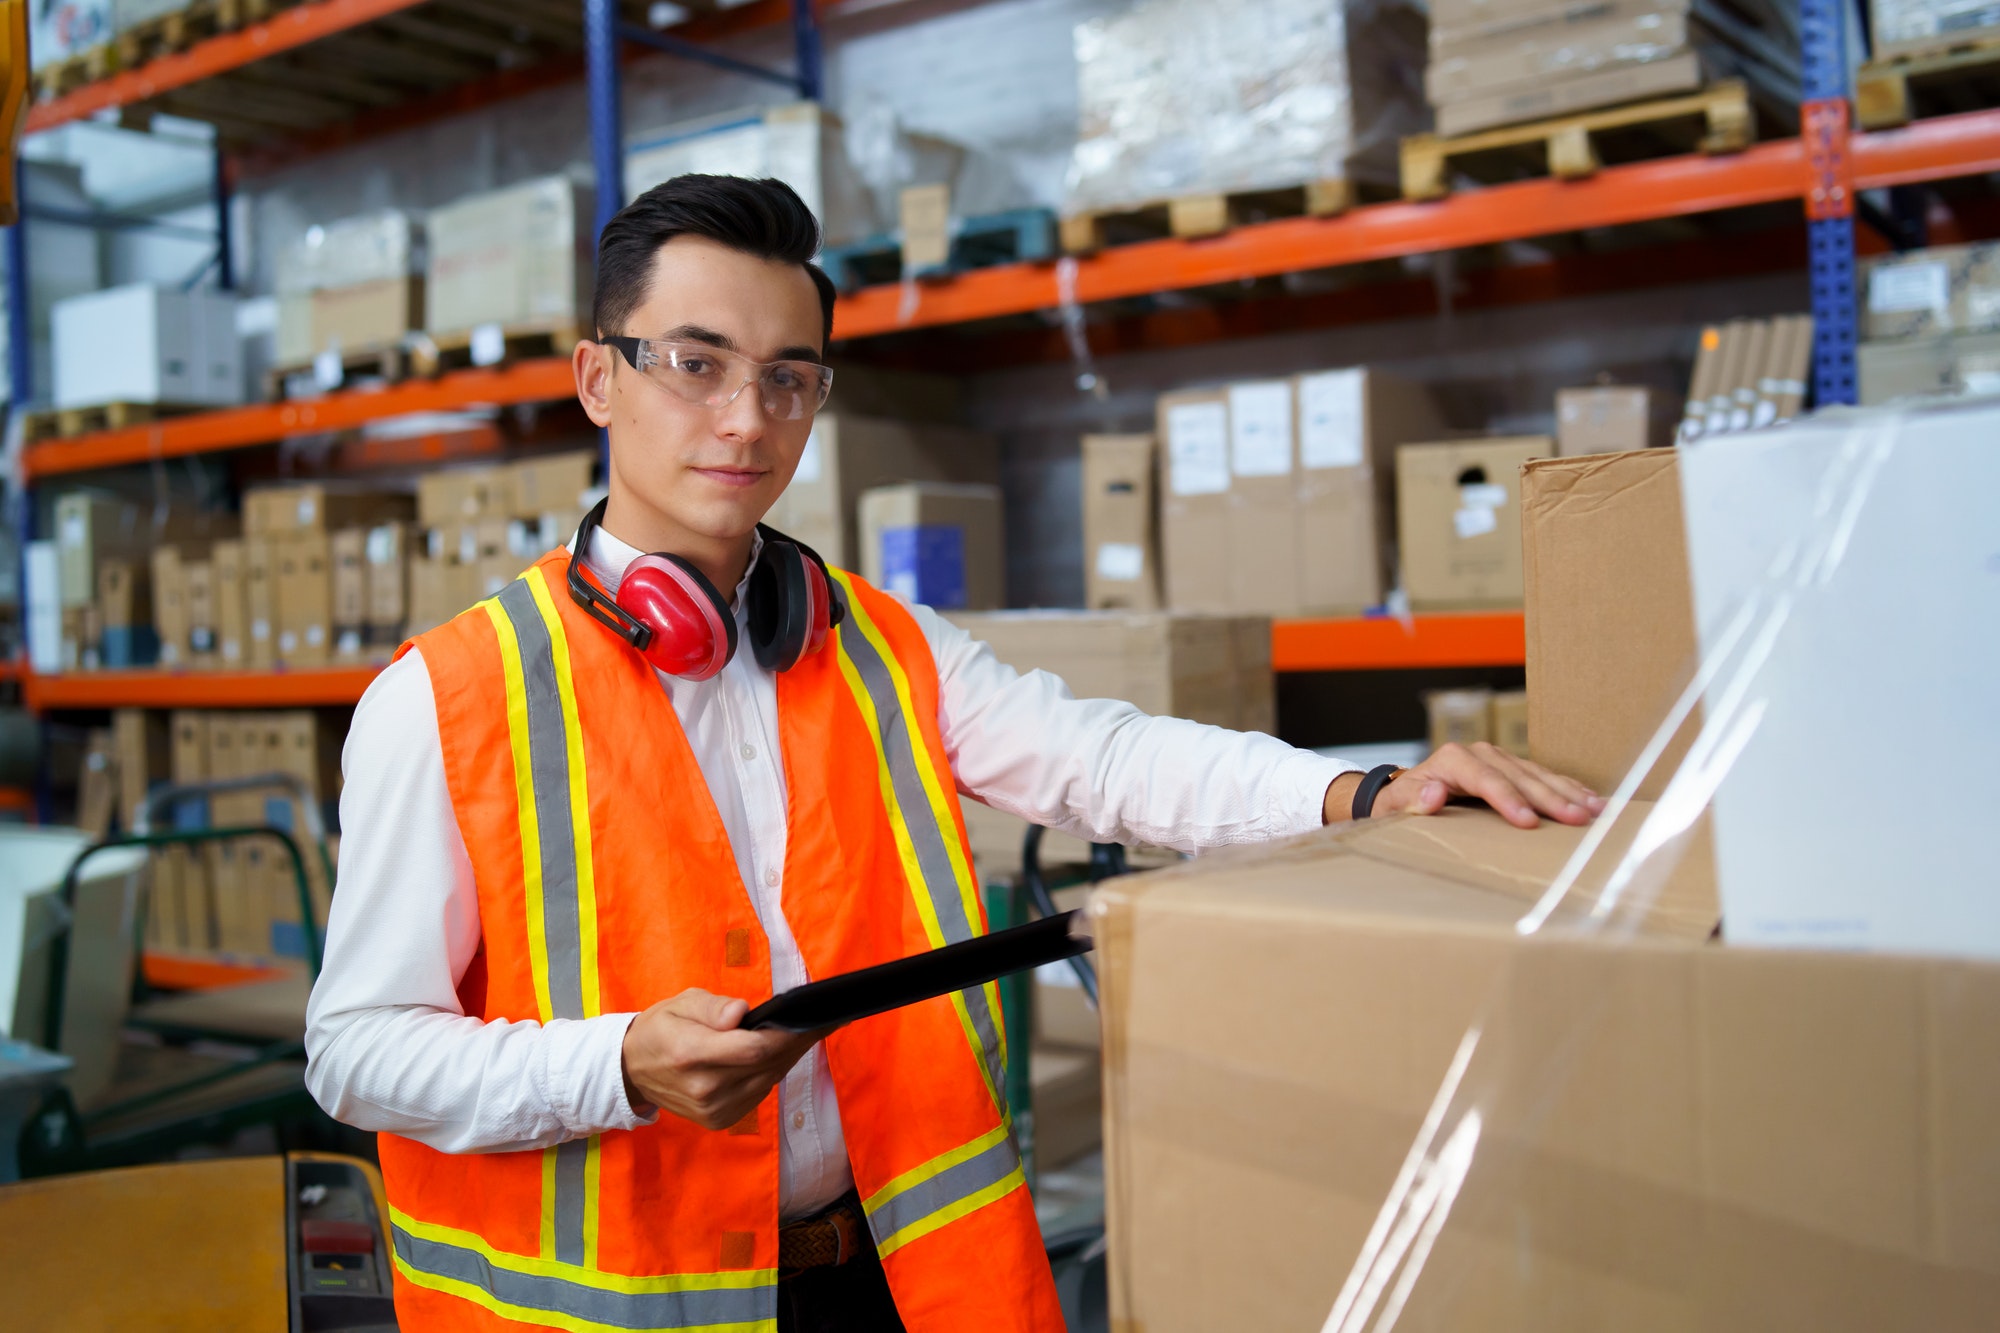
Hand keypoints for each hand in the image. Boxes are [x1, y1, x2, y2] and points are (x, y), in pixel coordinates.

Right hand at [619, 988, 826, 1130]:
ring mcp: (713, 1109)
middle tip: (822, 1022)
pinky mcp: (720, 1120)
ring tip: (804, 1035)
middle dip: (797, 1042)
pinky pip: (759, 1094)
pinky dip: (771, 1073)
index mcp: (692, 1054)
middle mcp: (705, 1088)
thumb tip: (741, 1013)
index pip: (753, 1048)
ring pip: (768, 1080)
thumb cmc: (662, 1028)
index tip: (810, 1018)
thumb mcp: (681, 1003)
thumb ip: (713, 1006)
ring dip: (788, 1058)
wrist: (633, 1069)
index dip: (786, 1034)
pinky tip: (778, 1056)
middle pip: (767, 1065)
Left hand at [1324, 743, 1606, 829]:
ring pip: (1538, 774)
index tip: (1529, 823)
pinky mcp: (1512, 769)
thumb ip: (1412, 800)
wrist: (1402, 795)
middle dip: (1551, 798)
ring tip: (1597, 810)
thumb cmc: (1399, 804)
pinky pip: (1543, 778)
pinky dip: (1567, 789)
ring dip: (1569, 792)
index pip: (1487, 780)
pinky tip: (1591, 800)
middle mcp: (1481, 754)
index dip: (1510, 800)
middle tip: (1580, 819)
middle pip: (1520, 776)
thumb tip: (1433, 794)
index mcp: (1453, 759)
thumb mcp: (1395, 806)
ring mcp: (1500, 759)